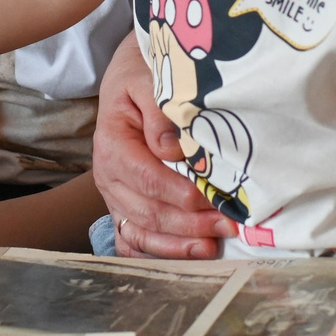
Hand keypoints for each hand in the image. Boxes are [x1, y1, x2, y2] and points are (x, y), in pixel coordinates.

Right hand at [93, 43, 232, 258]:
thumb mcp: (148, 81)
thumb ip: (159, 112)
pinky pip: (133, 239)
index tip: (211, 200)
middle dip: (189, 224)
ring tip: (211, 247)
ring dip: (177, 245)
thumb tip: (172, 150)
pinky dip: (156, 253)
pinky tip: (184, 257)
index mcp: (112, 145)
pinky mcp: (122, 206)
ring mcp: (114, 196)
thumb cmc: (141, 79)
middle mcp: (108, 176)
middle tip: (228, 224)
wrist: (127, 81)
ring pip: (141, 232)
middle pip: (147, 211)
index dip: (179, 194)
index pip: (147, 178)